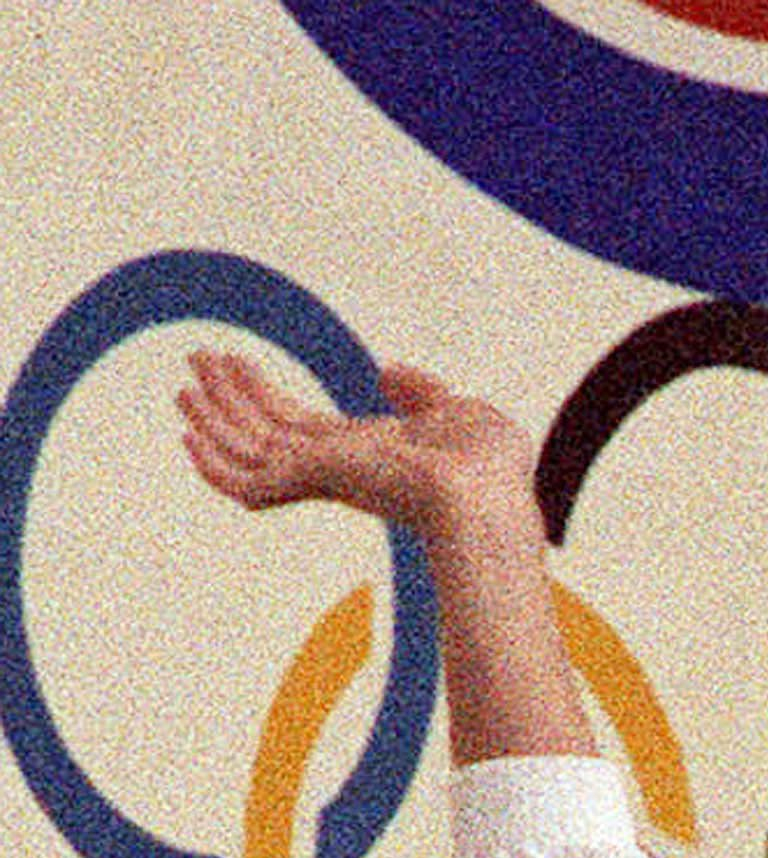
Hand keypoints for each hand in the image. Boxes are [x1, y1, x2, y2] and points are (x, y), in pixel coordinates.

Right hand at [178, 352, 539, 544]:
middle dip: (228, 397)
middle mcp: (339, 468)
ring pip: (250, 449)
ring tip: (184, 382)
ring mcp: (323, 477)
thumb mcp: (458, 412)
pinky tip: (188, 438)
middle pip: (266, 431)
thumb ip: (421, 394)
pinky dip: (215, 465)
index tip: (235, 364)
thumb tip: (388, 373)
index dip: (263, 395)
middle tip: (195, 360)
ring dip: (214, 416)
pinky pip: (248, 484)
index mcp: (368, 454)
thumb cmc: (489, 468)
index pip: (300, 425)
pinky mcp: (311, 483)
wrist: (486, 493)